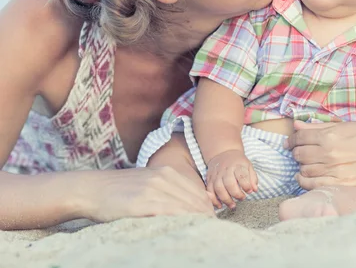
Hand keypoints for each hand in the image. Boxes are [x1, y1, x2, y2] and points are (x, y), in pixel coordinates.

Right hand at [76, 166, 215, 221]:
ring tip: (204, 233)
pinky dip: (182, 221)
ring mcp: (153, 188)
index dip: (208, 209)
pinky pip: (170, 212)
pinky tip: (187, 229)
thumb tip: (191, 205)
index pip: (198, 192)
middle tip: (214, 231)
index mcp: (167, 172)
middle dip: (206, 216)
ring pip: (186, 206)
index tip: (212, 222)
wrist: (92, 188)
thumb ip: (169, 189)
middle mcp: (164, 177)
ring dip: (197, 220)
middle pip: (195, 200)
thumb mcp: (149, 182)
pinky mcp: (142, 202)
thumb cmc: (121, 190)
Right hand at [205, 150, 257, 208]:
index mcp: (237, 165)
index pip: (241, 176)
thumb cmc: (237, 162)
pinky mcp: (209, 179)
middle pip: (229, 184)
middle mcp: (225, 170)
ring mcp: (216, 175)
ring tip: (233, 205)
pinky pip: (209, 191)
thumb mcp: (248, 165)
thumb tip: (254, 190)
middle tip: (242, 198)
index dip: (246, 185)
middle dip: (236, 194)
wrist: (223, 152)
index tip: (249, 191)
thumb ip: (252, 178)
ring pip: (218, 189)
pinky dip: (213, 200)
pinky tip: (220, 205)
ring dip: (226, 199)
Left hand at [284, 120, 355, 189]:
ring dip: (302, 167)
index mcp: (331, 135)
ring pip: (304, 171)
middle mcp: (330, 153)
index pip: (299, 137)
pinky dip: (307, 182)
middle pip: (299, 155)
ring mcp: (336, 170)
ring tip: (306, 164)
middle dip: (297, 152)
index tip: (292, 142)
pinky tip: (308, 178)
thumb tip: (297, 125)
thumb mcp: (349, 125)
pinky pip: (315, 185)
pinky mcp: (344, 184)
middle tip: (300, 151)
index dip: (292, 139)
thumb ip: (321, 126)